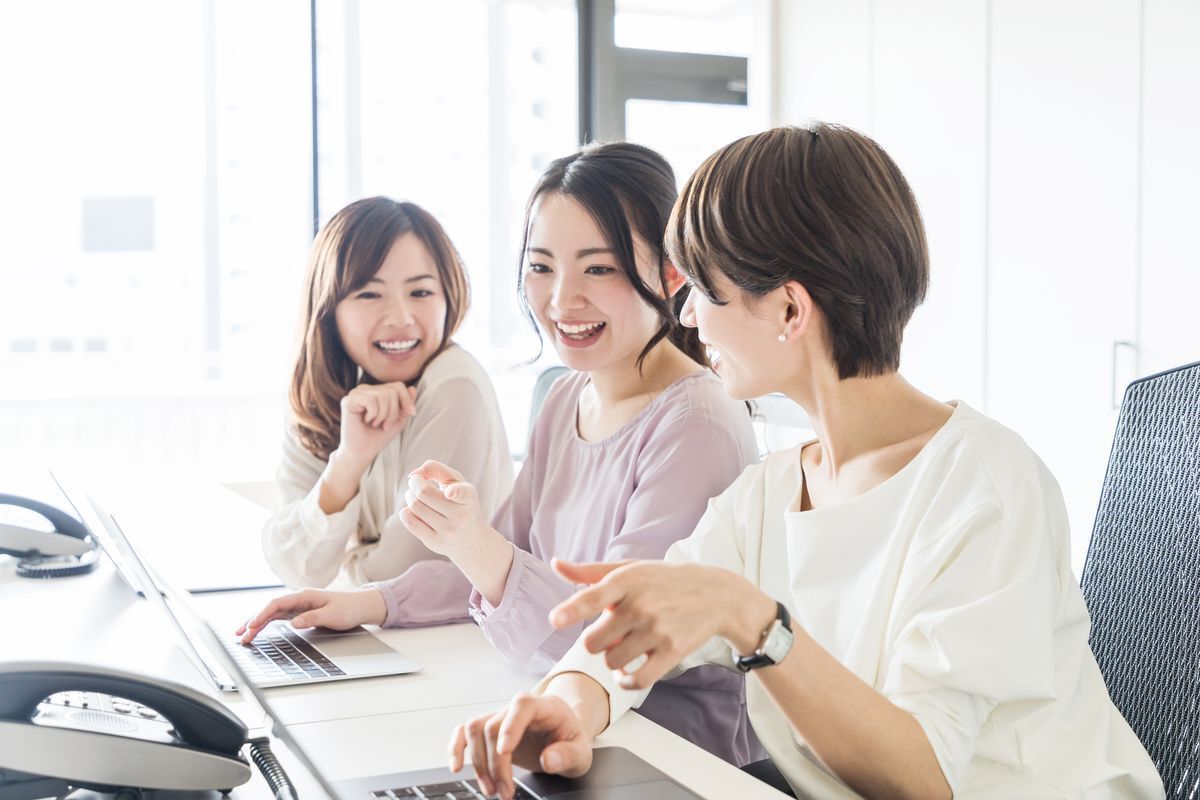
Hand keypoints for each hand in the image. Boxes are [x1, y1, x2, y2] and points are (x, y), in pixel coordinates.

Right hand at [234, 588, 386, 644]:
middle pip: (270, 609)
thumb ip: (313, 618)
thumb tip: (294, 622)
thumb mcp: (333, 615)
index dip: (262, 615)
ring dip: (257, 623)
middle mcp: (298, 598)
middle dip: (254, 621)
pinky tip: (257, 630)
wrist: (361, 605)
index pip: (277, 604)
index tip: (251, 626)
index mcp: (304, 595)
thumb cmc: (349, 608)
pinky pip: (279, 617)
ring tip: (243, 636)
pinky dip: (266, 623)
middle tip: (240, 635)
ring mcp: (298, 605)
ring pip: (272, 613)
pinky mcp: (300, 612)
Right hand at [337, 382, 418, 466]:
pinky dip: (373, 414)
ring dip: (383, 415)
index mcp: (375, 391)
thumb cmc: (378, 436)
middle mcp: (365, 389)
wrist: (362, 452)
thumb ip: (405, 403)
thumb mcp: (398, 419)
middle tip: (385, 425)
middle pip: (392, 391)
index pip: (397, 386)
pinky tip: (366, 421)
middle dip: (393, 412)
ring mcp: (355, 393)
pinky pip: (371, 400)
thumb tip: (412, 388)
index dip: (407, 399)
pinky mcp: (348, 400)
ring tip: (375, 424)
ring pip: (382, 395)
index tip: (411, 413)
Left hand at [399, 460, 490, 559]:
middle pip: (424, 493)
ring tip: (414, 495)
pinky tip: (412, 510)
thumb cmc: (460, 502)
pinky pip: (410, 522)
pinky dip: (405, 511)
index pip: (461, 493)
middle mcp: (460, 516)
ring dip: (409, 496)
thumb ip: (436, 469)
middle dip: (414, 483)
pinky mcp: (435, 542)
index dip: (454, 492)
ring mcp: (447, 531)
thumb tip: (412, 475)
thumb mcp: (456, 482)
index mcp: (468, 497)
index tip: (448, 493)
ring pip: (415, 506)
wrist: (471, 539)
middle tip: (416, 482)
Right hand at [448, 693, 593, 798]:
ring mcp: (501, 717)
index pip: (522, 706)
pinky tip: (456, 766)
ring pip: (476, 729)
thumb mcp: (581, 751)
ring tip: (491, 789)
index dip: (510, 726)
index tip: (505, 752)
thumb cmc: (571, 739)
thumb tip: (548, 760)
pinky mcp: (490, 730)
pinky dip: (456, 747)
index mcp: (544, 707)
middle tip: (505, 792)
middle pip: (494, 726)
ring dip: (478, 763)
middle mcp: (517, 709)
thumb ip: (567, 754)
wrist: (564, 736)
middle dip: (496, 764)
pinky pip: (465, 731)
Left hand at [548, 559, 772, 689]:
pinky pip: (636, 680)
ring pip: (611, 661)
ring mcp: (656, 630)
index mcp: (626, 582)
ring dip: (613, 659)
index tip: (556, 619)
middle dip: (596, 642)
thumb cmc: (663, 580)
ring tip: (626, 646)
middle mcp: (640, 606)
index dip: (572, 609)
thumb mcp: (630, 568)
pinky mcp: (671, 652)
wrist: (715, 595)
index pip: (593, 597)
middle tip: (613, 632)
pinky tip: (628, 672)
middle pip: (593, 643)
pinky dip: (626, 681)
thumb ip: (590, 572)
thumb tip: (556, 564)